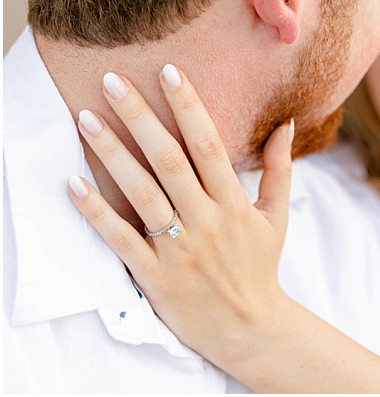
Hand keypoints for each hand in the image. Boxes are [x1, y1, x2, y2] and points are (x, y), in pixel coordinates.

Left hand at [67, 64, 294, 365]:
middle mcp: (206, 221)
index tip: (169, 71)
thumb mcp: (276, 216)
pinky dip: (97, 212)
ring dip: (112, 154)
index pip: (209, 145)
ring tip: (86, 119)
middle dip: (140, 117)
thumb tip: (286, 123)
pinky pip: (121, 239)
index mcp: (234, 204)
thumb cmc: (260, 266)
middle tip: (112, 81)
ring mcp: (178, 248)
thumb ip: (278, 168)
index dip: (188, 106)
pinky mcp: (155, 275)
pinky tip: (74, 183)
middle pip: (169, 161)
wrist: (249, 327)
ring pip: (142, 193)